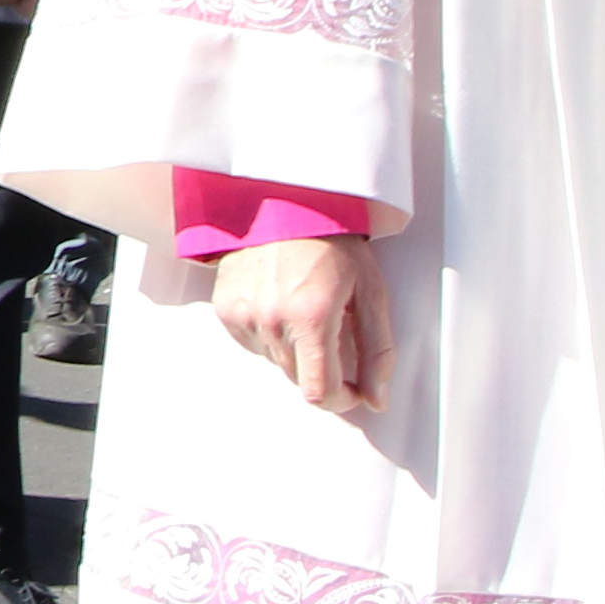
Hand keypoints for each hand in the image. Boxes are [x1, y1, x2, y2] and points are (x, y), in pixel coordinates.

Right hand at [214, 233, 389, 414]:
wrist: (284, 204)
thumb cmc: (333, 243)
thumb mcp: (371, 292)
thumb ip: (378, 351)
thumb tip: (377, 399)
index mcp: (312, 319)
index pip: (320, 392)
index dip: (342, 398)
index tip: (353, 388)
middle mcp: (273, 322)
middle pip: (298, 379)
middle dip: (322, 369)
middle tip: (334, 334)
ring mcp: (245, 316)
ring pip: (276, 362)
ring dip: (296, 351)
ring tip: (306, 311)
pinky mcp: (226, 310)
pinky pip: (253, 344)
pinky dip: (271, 336)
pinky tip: (282, 304)